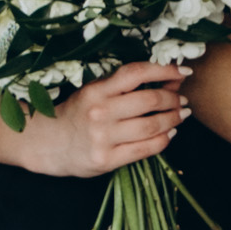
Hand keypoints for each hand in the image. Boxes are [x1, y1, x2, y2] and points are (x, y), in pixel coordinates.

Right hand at [23, 59, 191, 181]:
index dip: (164, 70)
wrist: (47, 144)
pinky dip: (164, 139)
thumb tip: (171, 78)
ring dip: (173, 119)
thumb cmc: (77, 114)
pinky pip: (146, 148)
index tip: (183, 71)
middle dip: (173, 98)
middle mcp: (100, 112)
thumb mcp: (94, 93)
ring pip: (153, 126)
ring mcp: (103, 137)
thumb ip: (125, 86)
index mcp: (96, 91)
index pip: (136, 73)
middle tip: (181, 100)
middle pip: (150, 100)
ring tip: (180, 115)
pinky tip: (169, 133)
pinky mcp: (107, 159)